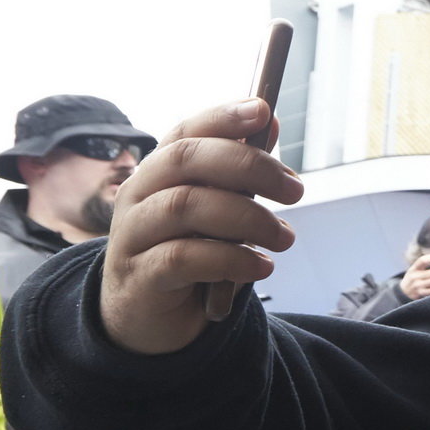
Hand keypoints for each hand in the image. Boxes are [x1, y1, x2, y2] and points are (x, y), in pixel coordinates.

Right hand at [99, 99, 303, 354]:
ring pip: (185, 207)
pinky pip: (183, 258)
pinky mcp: (142, 275)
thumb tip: (271, 122)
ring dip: (247, 218)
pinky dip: (230, 259)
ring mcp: (134, 233)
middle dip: (248, 166)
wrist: (146, 317)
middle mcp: (139, 194)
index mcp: (159, 172)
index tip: (264, 111)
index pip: (186, 132)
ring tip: (286, 237)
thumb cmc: (188, 255)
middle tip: (296, 189)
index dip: (222, 117)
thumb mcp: (217, 213)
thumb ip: (240, 175)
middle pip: (186, 160)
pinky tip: (261, 266)